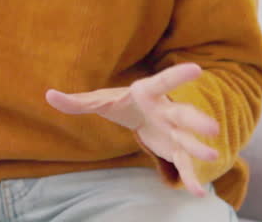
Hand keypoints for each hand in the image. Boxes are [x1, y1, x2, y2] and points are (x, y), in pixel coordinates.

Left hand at [45, 63, 220, 197]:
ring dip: (200, 147)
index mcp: (148, 93)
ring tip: (213, 154)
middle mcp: (166, 111)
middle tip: (211, 128)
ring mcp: (174, 131)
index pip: (162, 82)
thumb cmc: (122, 103)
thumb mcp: (100, 101)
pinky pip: (184, 164)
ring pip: (188, 139)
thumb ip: (76, 102)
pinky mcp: (176, 150)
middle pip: (183, 114)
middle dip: (197, 121)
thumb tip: (48, 95)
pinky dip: (192, 177)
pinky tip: (199, 193)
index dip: (177, 76)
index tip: (196, 68)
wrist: (142, 114)